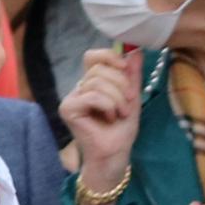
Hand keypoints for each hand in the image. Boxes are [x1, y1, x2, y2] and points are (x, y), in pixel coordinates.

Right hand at [58, 43, 140, 200]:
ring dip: (118, 99)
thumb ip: (132, 75)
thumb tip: (136, 51)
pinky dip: (108, 105)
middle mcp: (79, 89)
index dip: (109, 56)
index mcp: (92, 83)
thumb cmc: (121, 129)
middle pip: (99, 69)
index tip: (126, 67)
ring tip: (121, 114)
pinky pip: (92, 96)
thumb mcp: (132, 97)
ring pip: (97, 82)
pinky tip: (110, 118)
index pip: (93, 57)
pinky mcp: (68, 109)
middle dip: (121, 85)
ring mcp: (71, 99)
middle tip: (129, 103)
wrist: (115, 153)